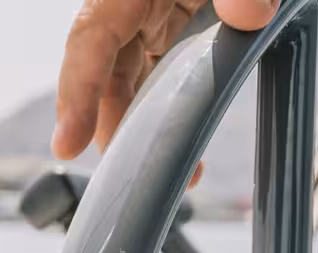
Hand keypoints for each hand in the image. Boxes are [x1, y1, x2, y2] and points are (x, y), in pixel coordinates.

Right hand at [54, 0, 278, 159]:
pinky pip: (156, 72)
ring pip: (128, 78)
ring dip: (142, 123)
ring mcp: (149, 16)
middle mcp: (129, 4)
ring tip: (174, 165)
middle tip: (128, 170)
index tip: (67, 143)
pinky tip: (184, 133)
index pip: (90, 40)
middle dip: (110, 124)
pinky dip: (166, 106)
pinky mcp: (169, 25)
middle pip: (104, 71)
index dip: (76, 94)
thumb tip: (251, 12)